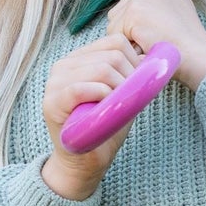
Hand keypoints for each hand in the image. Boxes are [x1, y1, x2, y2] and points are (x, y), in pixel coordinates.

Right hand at [40, 32, 139, 199]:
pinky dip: (101, 97)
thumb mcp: (121, 96)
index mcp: (79, 59)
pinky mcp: (51, 102)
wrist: (84, 163)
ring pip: (101, 69)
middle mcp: (63, 65)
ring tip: (116, 108)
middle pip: (112, 55)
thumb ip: (130, 74)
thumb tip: (153, 57)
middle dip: (130, 77)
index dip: (135, 61)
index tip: (136, 84)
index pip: (115, 41)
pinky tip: (103, 111)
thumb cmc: (103, 129)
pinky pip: (81, 88)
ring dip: (119, 90)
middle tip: (129, 100)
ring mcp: (54, 82)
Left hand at [106, 0, 205, 90]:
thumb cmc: (186, 45)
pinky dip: (127, 46)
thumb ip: (154, 10)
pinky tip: (147, 46)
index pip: (132, 4)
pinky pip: (116, 34)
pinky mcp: (135, 12)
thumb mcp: (174, 16)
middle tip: (152, 41)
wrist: (197, 56)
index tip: (155, 35)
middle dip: (130, 31)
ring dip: (128, 39)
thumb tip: (132, 18)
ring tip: (151, 43)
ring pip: (116, 23)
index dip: (138, 25)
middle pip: (120, 11)